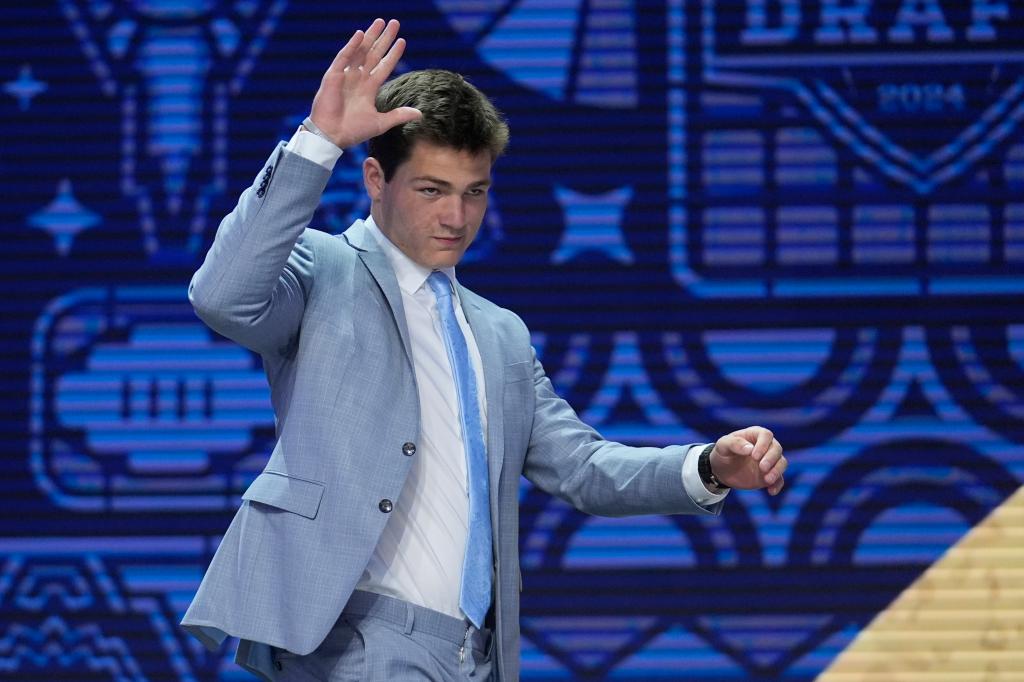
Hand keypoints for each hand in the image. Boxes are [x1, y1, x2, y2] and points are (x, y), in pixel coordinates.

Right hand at [308, 18, 421, 148]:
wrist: (332, 136)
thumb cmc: (352, 131)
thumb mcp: (380, 123)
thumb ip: (399, 116)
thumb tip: (420, 114)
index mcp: (368, 89)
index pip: (384, 66)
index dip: (393, 54)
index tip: (402, 41)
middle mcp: (358, 79)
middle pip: (374, 54)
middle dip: (384, 38)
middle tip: (394, 23)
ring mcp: (346, 76)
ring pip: (360, 51)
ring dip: (370, 36)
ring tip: (380, 22)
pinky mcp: (333, 76)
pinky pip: (344, 57)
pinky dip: (352, 46)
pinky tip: (361, 34)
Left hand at [710, 426, 785, 495]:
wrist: (722, 470)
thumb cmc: (723, 452)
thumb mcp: (722, 445)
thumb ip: (734, 444)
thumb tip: (750, 449)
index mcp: (754, 435)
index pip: (766, 435)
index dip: (763, 445)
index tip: (754, 456)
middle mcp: (765, 446)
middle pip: (777, 449)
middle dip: (772, 459)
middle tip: (762, 468)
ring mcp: (769, 461)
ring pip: (782, 463)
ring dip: (777, 471)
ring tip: (767, 480)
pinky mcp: (769, 475)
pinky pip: (779, 479)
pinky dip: (777, 485)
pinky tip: (771, 491)